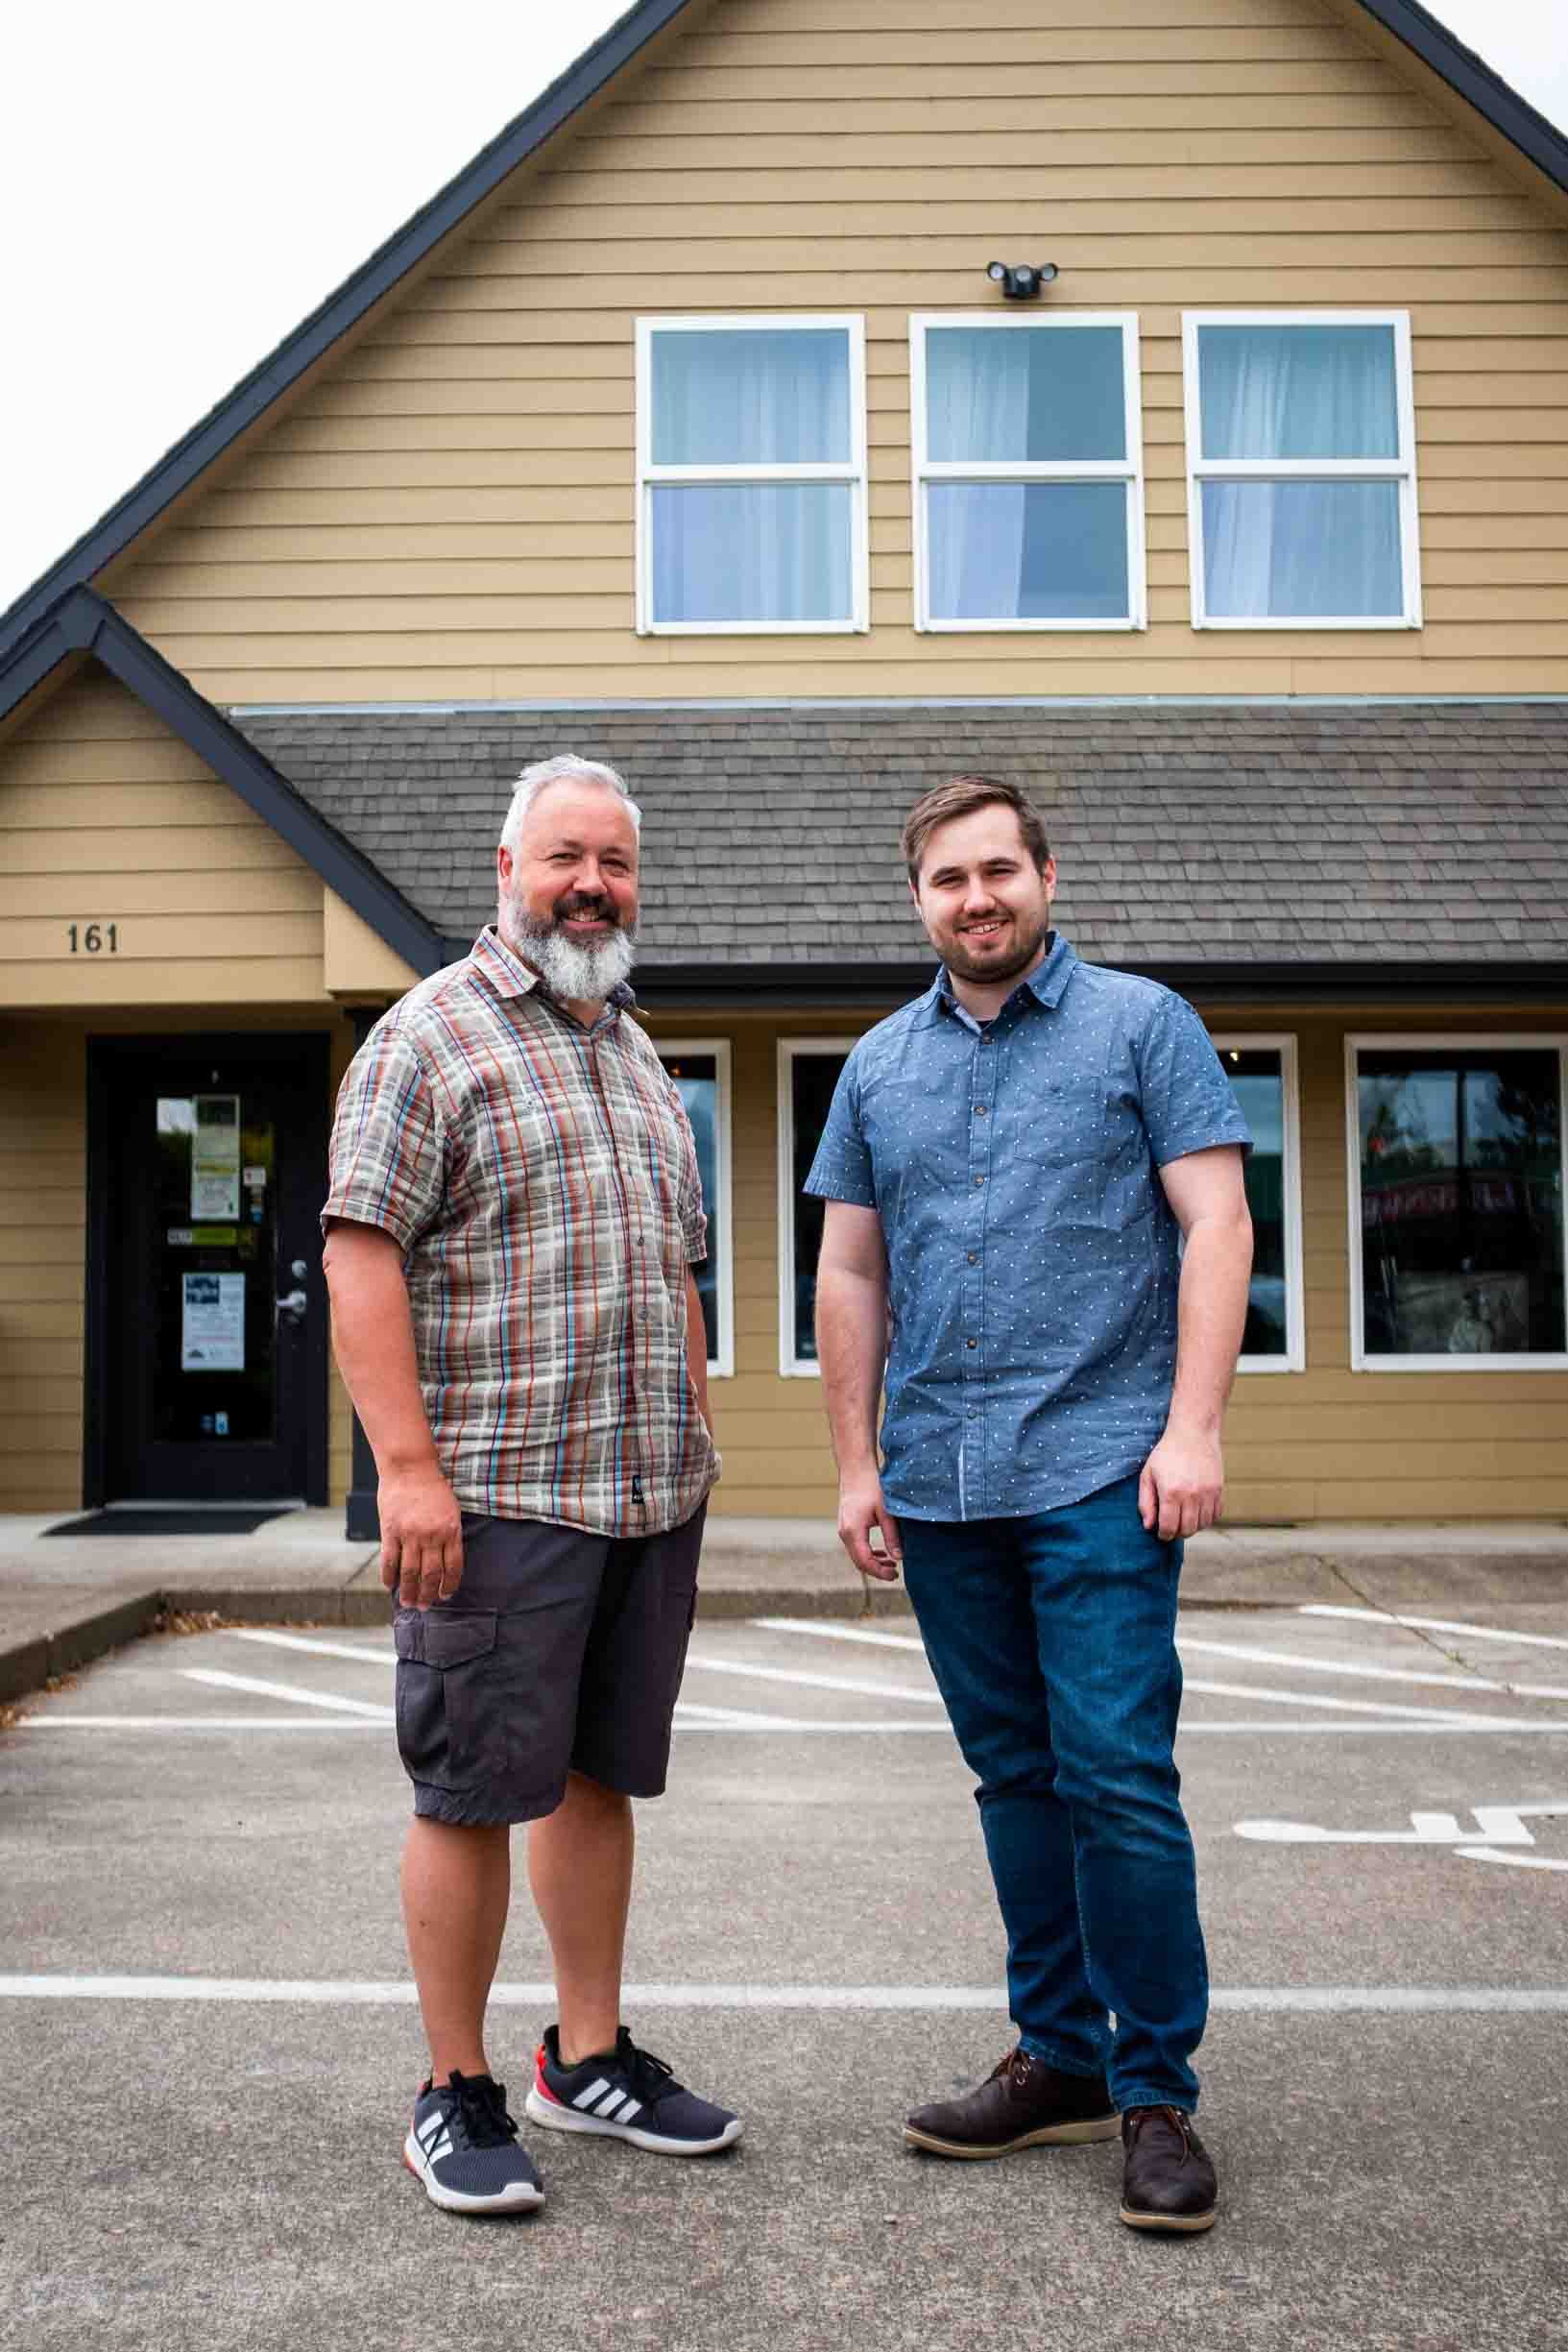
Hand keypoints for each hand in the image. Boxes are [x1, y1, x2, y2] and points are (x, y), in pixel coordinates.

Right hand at [377, 1465, 463, 1607]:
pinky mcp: (391, 1531)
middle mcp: (432, 1535)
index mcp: (450, 1530)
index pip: (453, 1566)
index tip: (445, 1595)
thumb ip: (449, 1533)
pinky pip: (390, 1560)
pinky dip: (389, 1576)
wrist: (411, 1467)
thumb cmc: (433, 1487)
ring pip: (410, 1572)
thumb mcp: (451, 1509)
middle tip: (425, 1607)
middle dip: (428, 1594)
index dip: (449, 1584)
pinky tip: (389, 1586)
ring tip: (407, 1603)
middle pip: (431, 1574)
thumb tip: (446, 1560)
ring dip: (409, 1591)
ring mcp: (410, 1534)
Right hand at [836, 1471, 902, 1581]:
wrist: (855, 1469)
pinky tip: (882, 1553)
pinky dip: (868, 1553)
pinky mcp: (846, 1525)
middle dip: (876, 1571)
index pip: (865, 1561)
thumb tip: (899, 1557)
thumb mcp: (886, 1512)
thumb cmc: (871, 1486)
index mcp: (853, 1531)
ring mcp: (843, 1529)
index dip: (880, 1572)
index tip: (895, 1575)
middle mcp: (844, 1533)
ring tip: (892, 1565)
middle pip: (859, 1562)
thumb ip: (892, 1536)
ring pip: (857, 1555)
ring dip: (873, 1562)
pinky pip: (856, 1546)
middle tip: (895, 1574)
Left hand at [1138, 1429, 1223, 1542]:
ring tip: (1183, 1518)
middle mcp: (1191, 1495)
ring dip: (1192, 1527)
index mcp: (1170, 1492)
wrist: (1193, 1433)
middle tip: (1172, 1527)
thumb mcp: (1148, 1475)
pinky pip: (1215, 1515)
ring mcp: (1207, 1493)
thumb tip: (1148, 1526)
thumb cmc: (1167, 1453)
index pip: (1169, 1527)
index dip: (1163, 1535)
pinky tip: (1196, 1511)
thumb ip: (1145, 1502)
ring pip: (1202, 1525)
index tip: (1161, 1533)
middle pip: (1187, 1530)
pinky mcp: (1218, 1490)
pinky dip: (1206, 1519)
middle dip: (1177, 1533)